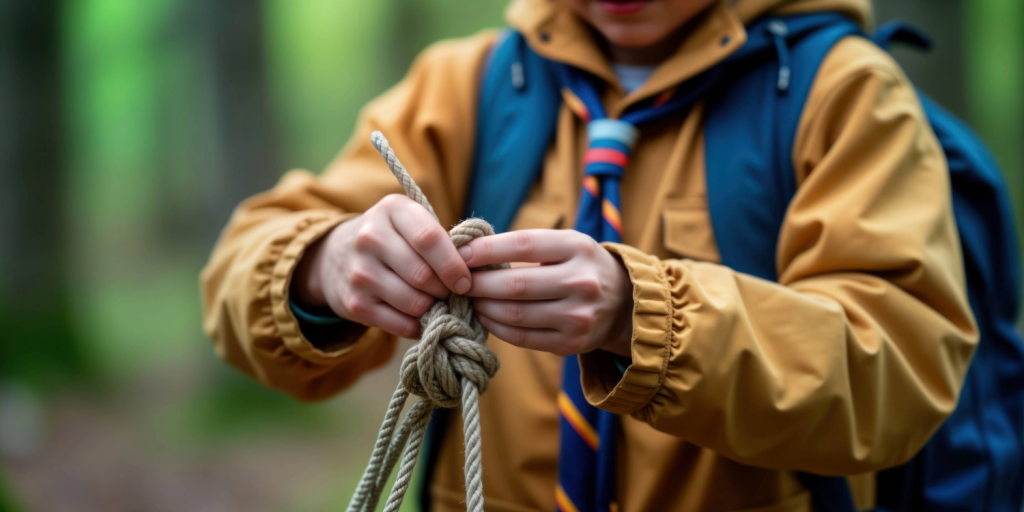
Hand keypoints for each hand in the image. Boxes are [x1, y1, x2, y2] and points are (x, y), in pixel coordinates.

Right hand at [291, 194, 471, 337]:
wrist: (336, 256)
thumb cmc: (392, 239)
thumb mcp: (411, 223)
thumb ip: (442, 240)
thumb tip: (476, 274)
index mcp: (392, 209)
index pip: (429, 238)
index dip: (453, 264)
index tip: (466, 281)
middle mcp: (370, 237)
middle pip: (423, 275)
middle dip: (445, 290)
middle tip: (450, 293)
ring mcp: (359, 271)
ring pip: (414, 302)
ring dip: (432, 308)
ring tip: (434, 302)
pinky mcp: (354, 304)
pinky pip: (400, 324)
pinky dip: (418, 325)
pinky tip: (419, 317)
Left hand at [460, 229, 632, 356]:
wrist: (623, 304)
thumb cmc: (580, 266)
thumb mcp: (565, 244)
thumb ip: (524, 246)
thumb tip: (468, 251)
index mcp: (578, 248)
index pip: (522, 245)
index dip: (485, 250)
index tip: (459, 253)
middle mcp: (581, 282)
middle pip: (515, 285)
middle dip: (477, 283)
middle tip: (456, 281)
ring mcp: (578, 317)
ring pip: (515, 314)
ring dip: (483, 306)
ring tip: (468, 299)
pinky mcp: (571, 344)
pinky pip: (522, 338)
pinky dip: (496, 327)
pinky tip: (485, 316)